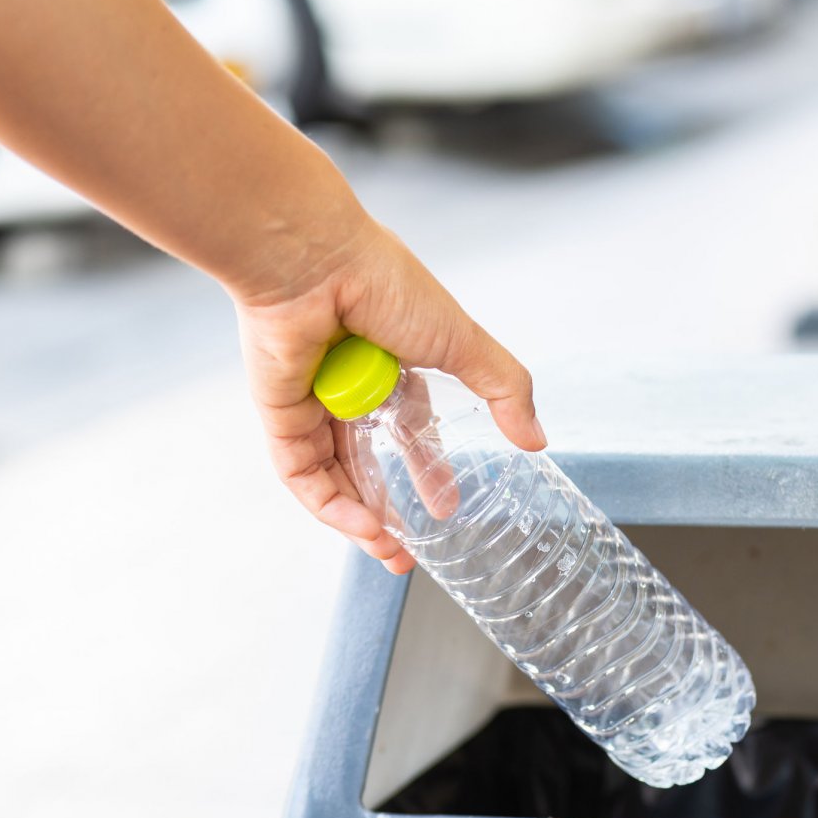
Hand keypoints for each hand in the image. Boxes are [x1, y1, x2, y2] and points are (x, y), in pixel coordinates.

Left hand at [231, 215, 544, 573]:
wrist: (313, 262)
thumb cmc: (385, 285)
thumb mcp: (463, 342)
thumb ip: (506, 388)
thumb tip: (538, 439)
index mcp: (393, 366)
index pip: (410, 430)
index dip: (429, 469)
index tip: (445, 506)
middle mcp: (349, 387)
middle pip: (368, 464)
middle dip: (390, 512)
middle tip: (411, 553)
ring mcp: (312, 403)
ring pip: (335, 477)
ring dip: (362, 521)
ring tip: (392, 555)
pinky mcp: (279, 415)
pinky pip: (304, 474)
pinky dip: (332, 505)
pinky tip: (364, 528)